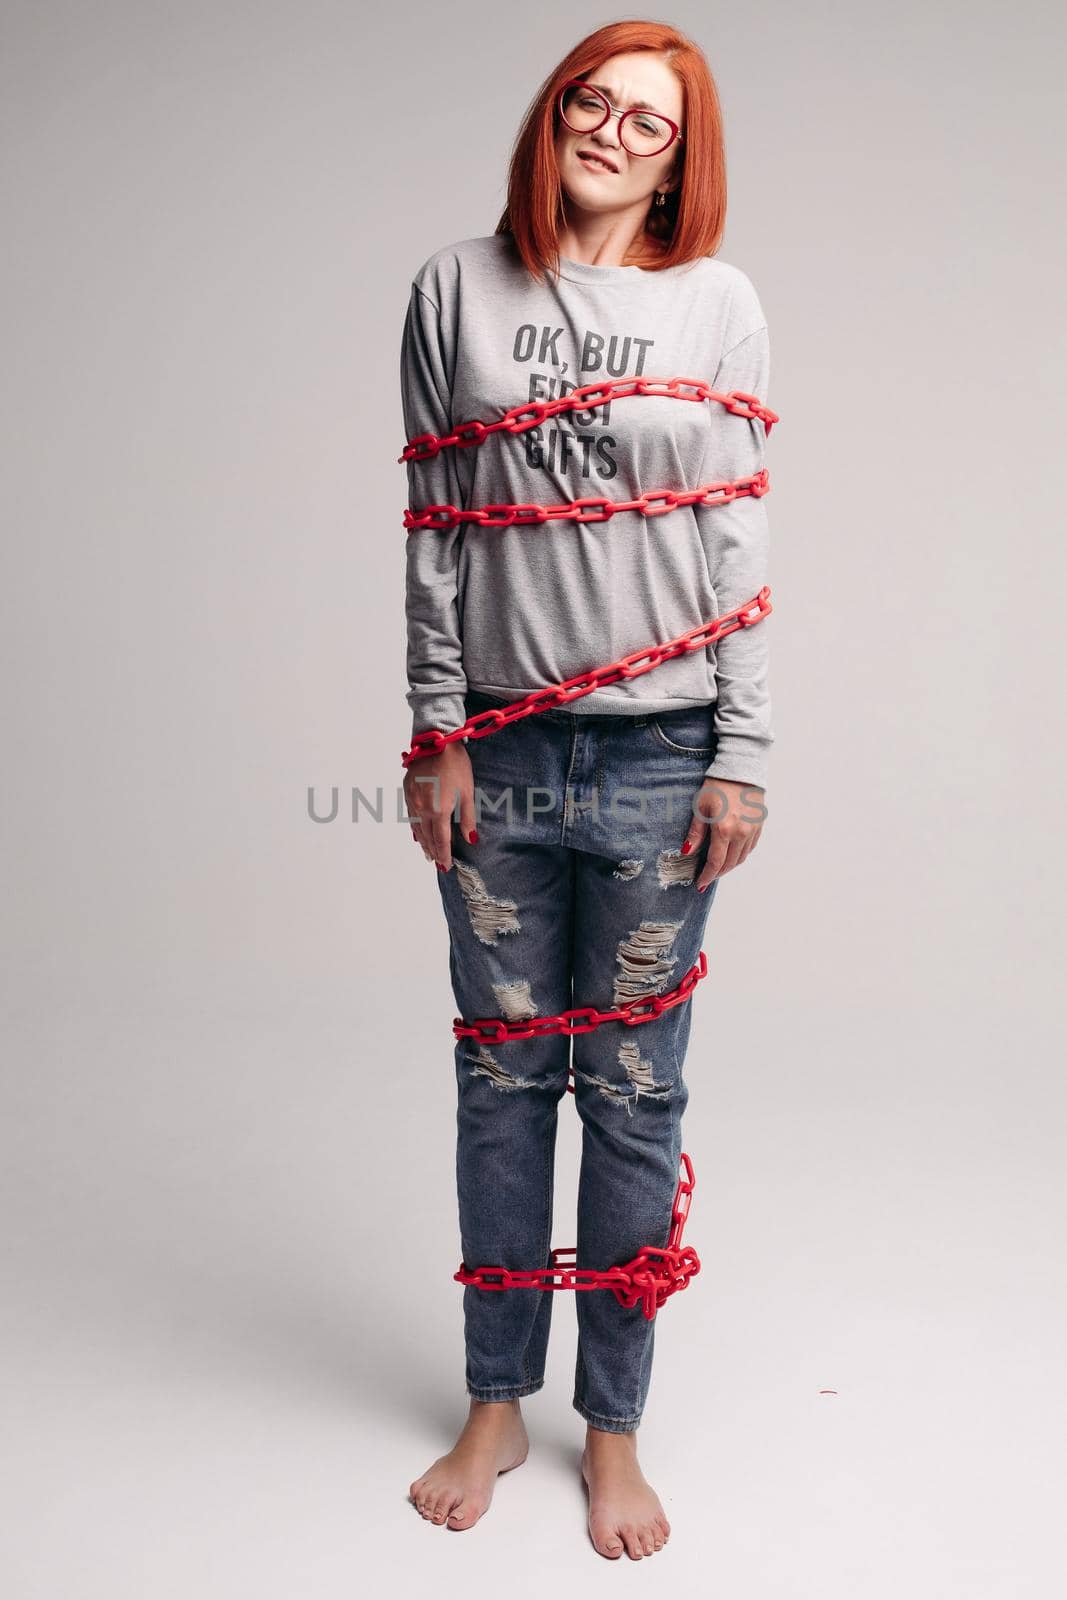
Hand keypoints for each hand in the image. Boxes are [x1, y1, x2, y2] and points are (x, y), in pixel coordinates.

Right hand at [404, 741, 476, 871]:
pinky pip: (409, 816)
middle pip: (427, 837)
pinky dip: (414, 828)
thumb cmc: (455, 765)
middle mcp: (422, 808)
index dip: (444, 855)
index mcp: (439, 810)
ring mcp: (412, 800)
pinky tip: (416, 834)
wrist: (436, 742)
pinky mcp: (406, 791)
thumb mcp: (468, 791)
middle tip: (437, 864)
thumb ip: (467, 818)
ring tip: (427, 853)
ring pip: (416, 828)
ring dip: (422, 843)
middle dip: (433, 852)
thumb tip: (470, 839)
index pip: (441, 840)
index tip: (446, 866)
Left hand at [682, 778, 766, 890]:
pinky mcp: (759, 826)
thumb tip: (687, 852)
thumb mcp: (700, 807)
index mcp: (724, 830)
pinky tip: (731, 855)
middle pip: (729, 863)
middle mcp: (741, 834)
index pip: (716, 862)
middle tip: (707, 878)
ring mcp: (752, 831)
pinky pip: (750, 848)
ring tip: (717, 869)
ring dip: (729, 866)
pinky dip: (740, 855)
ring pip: (741, 858)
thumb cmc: (718, 786)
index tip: (700, 883)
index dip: (707, 875)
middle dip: (717, 874)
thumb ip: (695, 833)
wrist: (741, 770)